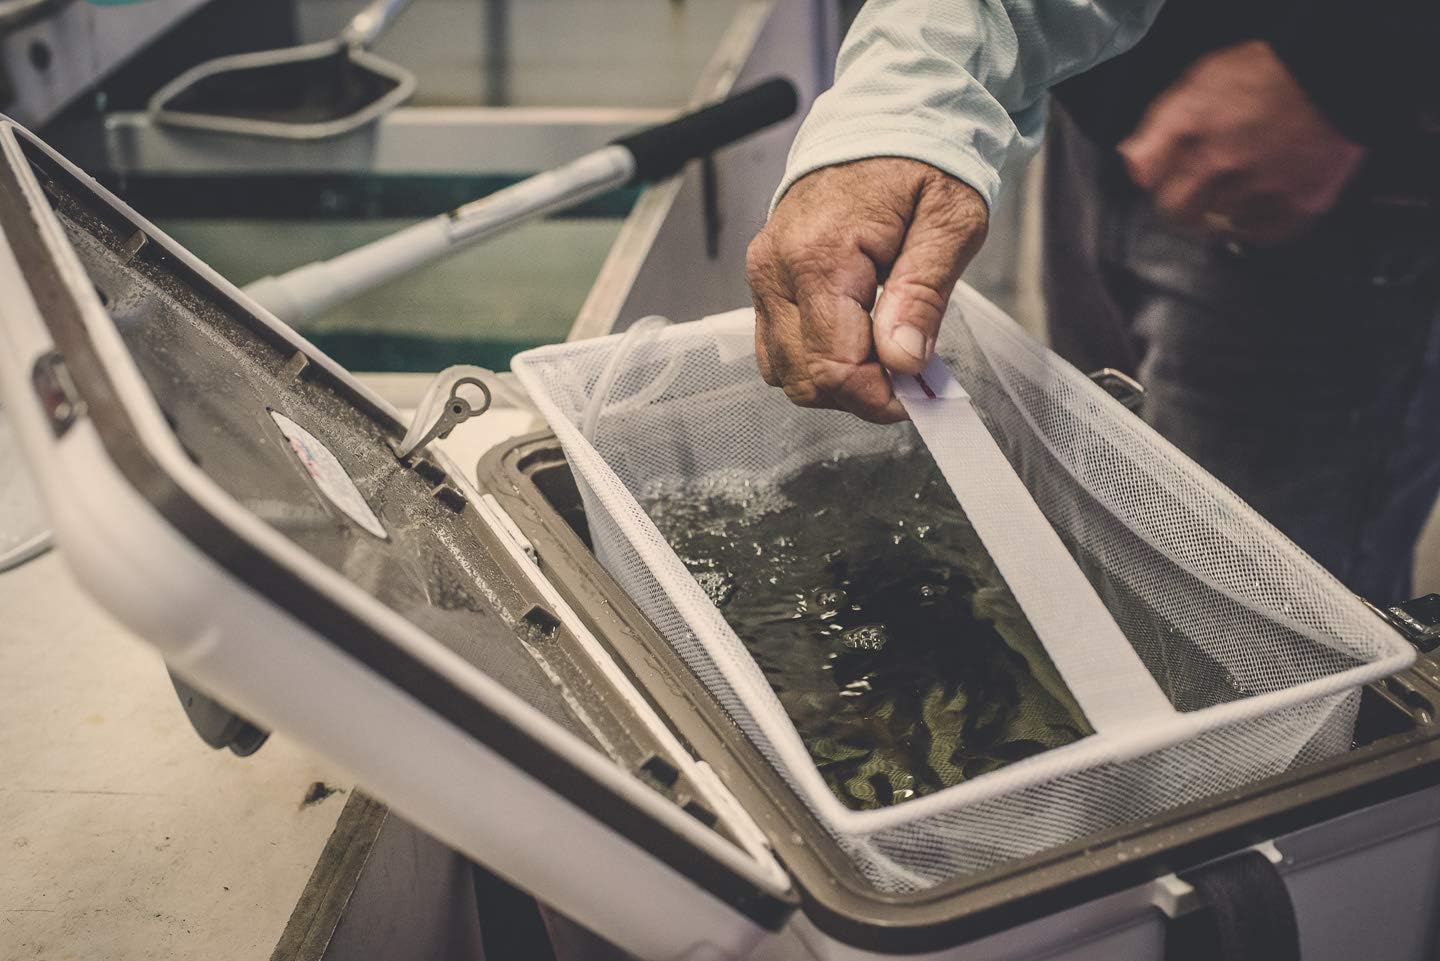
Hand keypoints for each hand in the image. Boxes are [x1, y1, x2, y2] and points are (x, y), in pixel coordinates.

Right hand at [745, 158, 987, 422]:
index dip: (879, 397)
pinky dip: (816, 358)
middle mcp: (778, 269)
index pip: (834, 367)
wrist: (884, 115)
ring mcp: (764, 275)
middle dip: (860, 392)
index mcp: (821, 256)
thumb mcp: (950, 221)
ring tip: (885, 352)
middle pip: (804, 379)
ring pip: (784, 371)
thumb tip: (903, 361)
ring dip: (836, 379)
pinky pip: (777, 346)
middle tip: (909, 372)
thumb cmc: (921, 160)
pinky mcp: (766, 278)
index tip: (920, 392)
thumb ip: (924, 295)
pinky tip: (858, 339)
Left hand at [1118, 40, 1366, 244]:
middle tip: (1197, 192)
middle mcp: (1219, 162)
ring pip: (1217, 224)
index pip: (1146, 175)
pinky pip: (1260, 235)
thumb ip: (1161, 124)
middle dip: (1180, 203)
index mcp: (1191, 126)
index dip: (1154, 175)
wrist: (1340, 77)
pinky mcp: (1296, 208)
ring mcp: (1258, 189)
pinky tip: (1263, 201)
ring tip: (1242, 186)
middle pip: (1175, 211)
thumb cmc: (1268, 72)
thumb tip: (1132, 163)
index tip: (1165, 174)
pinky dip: (1257, 223)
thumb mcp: (1202, 80)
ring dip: (1221, 211)